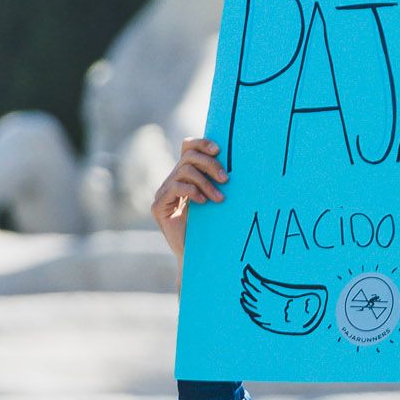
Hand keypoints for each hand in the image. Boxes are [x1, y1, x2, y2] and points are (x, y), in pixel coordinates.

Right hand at [150, 136, 223, 260]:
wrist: (198, 255)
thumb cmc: (214, 227)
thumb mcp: (219, 200)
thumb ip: (221, 182)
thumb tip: (241, 164)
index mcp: (186, 176)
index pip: (188, 147)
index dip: (202, 143)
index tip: (220, 150)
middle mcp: (172, 180)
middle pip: (189, 156)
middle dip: (210, 164)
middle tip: (226, 179)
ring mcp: (163, 192)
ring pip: (184, 171)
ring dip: (205, 183)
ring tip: (220, 198)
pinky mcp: (158, 206)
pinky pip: (175, 188)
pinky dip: (192, 192)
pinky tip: (204, 203)